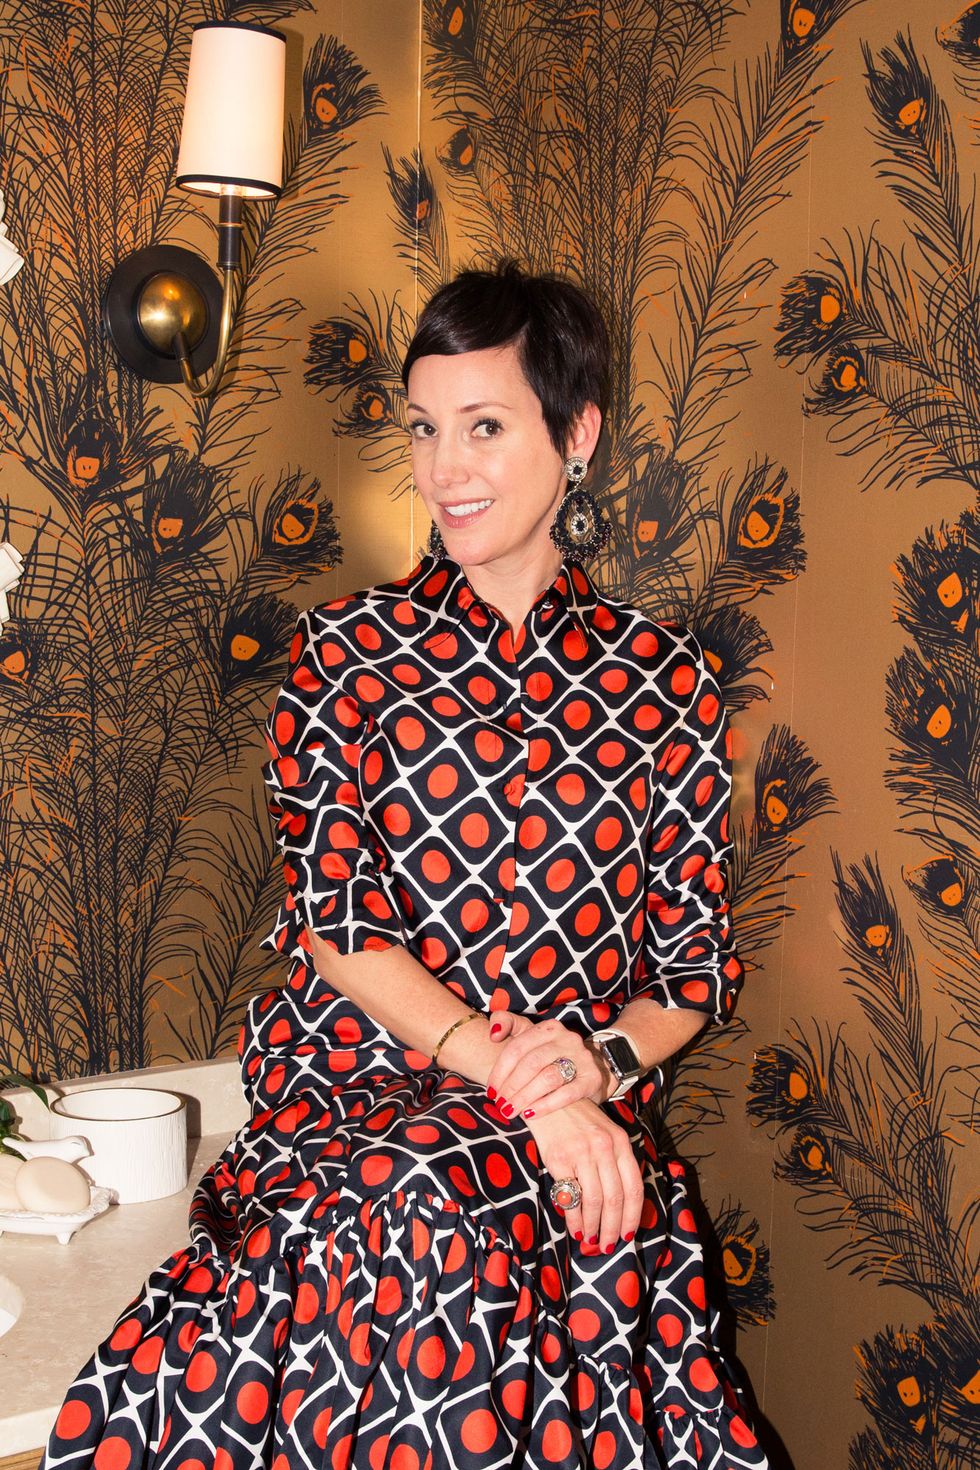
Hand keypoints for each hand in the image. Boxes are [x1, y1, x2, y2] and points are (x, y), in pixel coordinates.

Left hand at [486, 1010, 613, 1118]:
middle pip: (531, 1063)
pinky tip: (531, 1114)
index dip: (500, 1070)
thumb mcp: (531, 1036)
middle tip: (500, 1104)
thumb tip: (493, 1034)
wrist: (591, 1070)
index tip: (491, 1089)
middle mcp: (567, 1039)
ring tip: (511, 1111)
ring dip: (524, 1097)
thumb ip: (508, 1023)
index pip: (517, 1047)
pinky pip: (567, 1094)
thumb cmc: (551, 1056)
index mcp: (548, 1028)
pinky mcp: (592, 1078)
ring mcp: (582, 1058)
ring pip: (548, 1077)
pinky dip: (546, 1105)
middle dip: (511, 1086)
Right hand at [525, 1099, 644, 1252]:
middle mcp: (604, 1147)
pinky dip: (574, 1218)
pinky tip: (575, 1228)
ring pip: (594, 1201)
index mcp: (620, 1142)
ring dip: (594, 1226)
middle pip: (615, 1198)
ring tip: (592, 1239)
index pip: (633, 1187)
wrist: (547, 1097)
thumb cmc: (578, 1120)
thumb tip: (620, 1205)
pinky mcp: (559, 1159)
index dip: (633, 1215)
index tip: (628, 1233)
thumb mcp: (605, 1133)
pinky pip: (570, 1196)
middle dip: (613, 1227)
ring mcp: (581, 1153)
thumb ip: (615, 1162)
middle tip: (609, 1244)